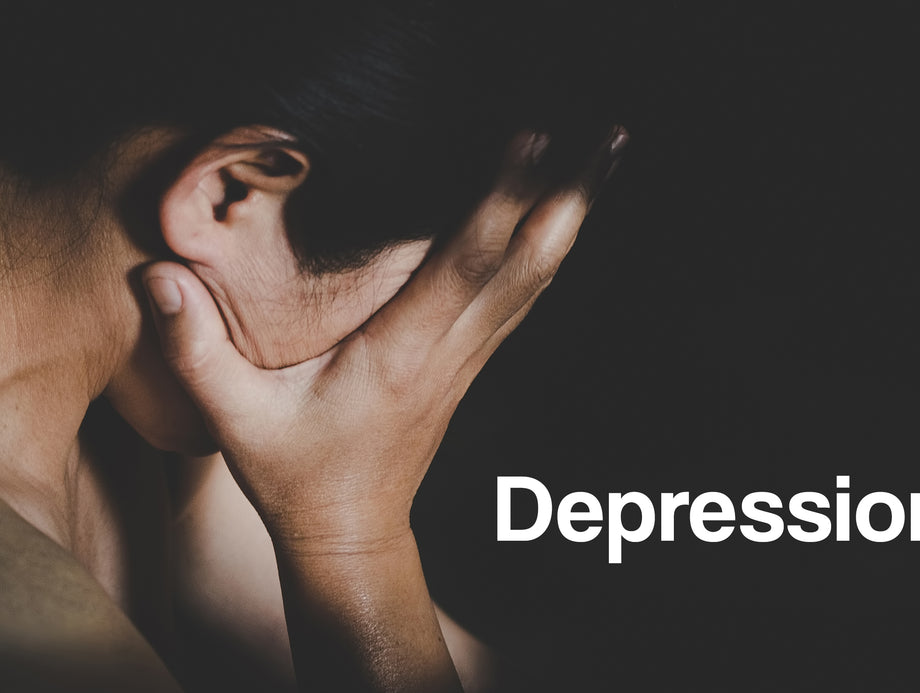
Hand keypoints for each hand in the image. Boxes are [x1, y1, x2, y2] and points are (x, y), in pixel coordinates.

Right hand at [143, 127, 627, 549]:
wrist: (352, 533)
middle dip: (569, 199)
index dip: (499, 201)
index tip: (531, 141)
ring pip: (535, 281)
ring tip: (606, 160)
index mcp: (400, 354)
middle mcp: (449, 350)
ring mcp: (469, 358)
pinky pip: (522, 298)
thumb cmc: (297, 476)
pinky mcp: (470, 362)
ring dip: (572, 220)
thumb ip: (196, 349)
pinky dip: (550, 252)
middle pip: (525, 266)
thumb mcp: (234, 419)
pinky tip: (568, 220)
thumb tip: (159, 274)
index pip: (461, 266)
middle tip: (609, 139)